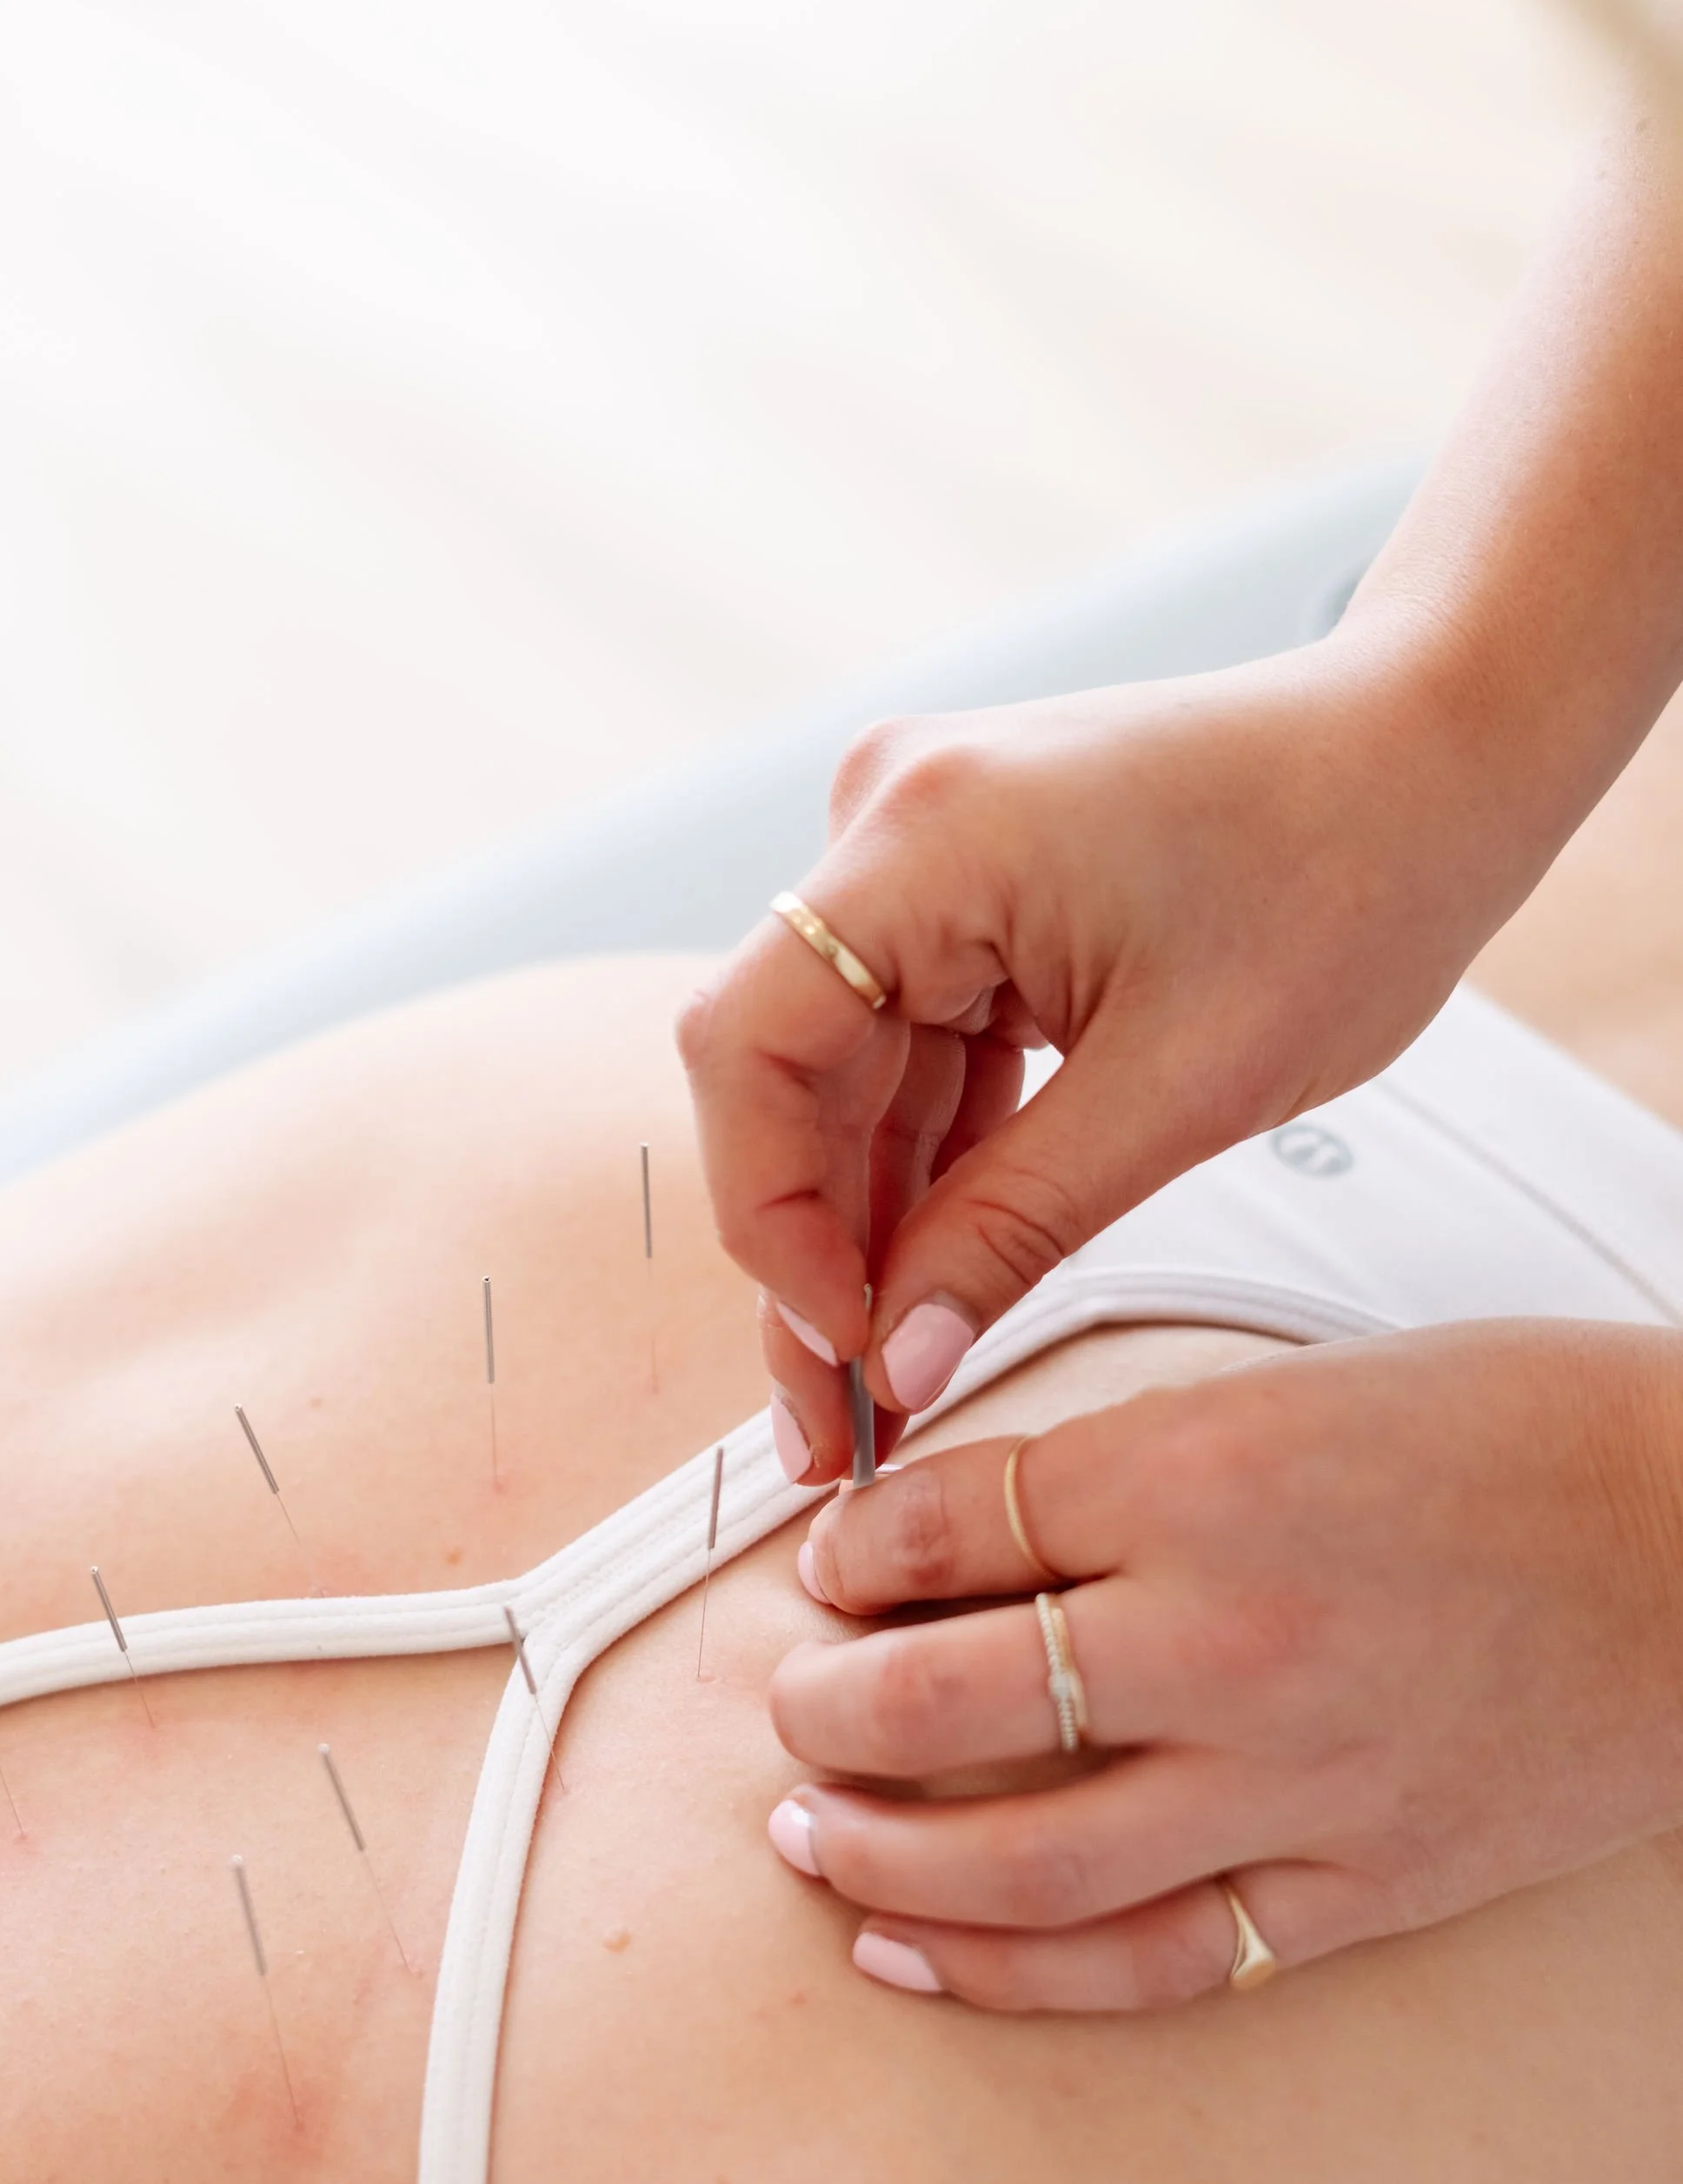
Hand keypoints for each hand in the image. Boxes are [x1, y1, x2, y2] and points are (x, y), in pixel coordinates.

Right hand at [677, 639, 1552, 1487]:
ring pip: (846, 1074)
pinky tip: (936, 1276)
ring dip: (871, 1220)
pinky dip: (930, 1159)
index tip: (842, 1342)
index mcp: (924, 836)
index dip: (768, 1213)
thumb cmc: (1349, 871)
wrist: (1433, 758)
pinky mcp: (962, 887)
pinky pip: (910, 1045)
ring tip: (893, 1377)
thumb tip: (897, 1362)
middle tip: (841, 1424)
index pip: (749, 1044)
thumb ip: (1012, 1228)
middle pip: (787, 1069)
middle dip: (814, 1251)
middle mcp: (890, 820)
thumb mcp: (1183, 1089)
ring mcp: (919, 849)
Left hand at [763, 1323, 1682, 2009]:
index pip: (940, 1527)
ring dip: (876, 1850)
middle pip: (938, 1699)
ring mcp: (1291, 1780)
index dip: (849, 1552)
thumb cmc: (1525, 1437)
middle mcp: (1227, 1637)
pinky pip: (1147, 1959)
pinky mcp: (1357, 1885)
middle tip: (795, 1699)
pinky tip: (913, 1950)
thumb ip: (1121, 1458)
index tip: (830, 1566)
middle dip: (825, 1705)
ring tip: (809, 1828)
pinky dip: (1006, 1973)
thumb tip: (968, 1519)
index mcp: (1199, 1476)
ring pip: (1013, 1862)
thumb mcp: (1290, 1387)